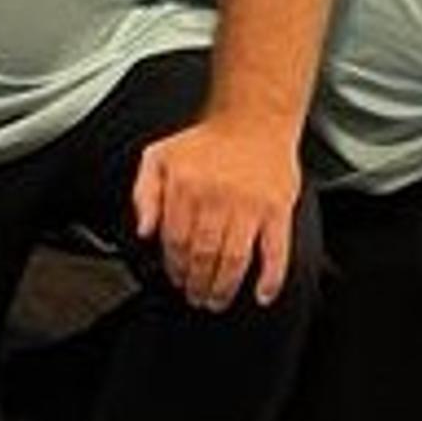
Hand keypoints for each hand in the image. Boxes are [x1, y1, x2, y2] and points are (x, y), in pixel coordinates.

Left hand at [130, 111, 303, 311]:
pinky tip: (262, 294)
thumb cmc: (205, 142)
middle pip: (203, 255)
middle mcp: (216, 197)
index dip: (174, 266)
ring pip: (234, 259)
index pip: (175, 241)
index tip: (176, 279)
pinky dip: (270, 277)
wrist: (254, 119)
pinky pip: (276, 251)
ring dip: (224, 287)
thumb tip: (144, 231)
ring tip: (217, 300)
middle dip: (197, 284)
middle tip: (196, 297)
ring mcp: (249, 206)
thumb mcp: (158, 157)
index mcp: (185, 186)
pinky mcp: (278, 210)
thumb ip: (143, 194)